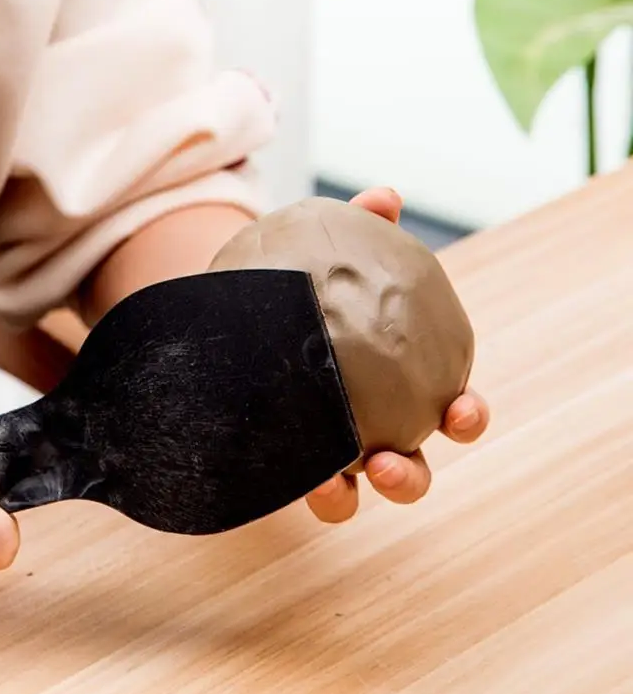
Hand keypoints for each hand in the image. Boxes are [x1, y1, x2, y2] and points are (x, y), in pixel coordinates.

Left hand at [305, 187, 489, 523]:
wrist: (227, 316)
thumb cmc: (296, 290)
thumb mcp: (325, 257)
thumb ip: (360, 232)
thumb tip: (386, 198)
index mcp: (396, 385)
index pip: (445, 406)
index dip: (464, 415)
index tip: (461, 410)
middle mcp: (367, 428)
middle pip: (409, 469)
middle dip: (410, 476)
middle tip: (391, 464)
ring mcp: (325, 452)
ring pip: (353, 495)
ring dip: (348, 495)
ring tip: (332, 482)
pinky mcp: (284, 464)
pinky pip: (299, 488)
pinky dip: (307, 488)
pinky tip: (296, 476)